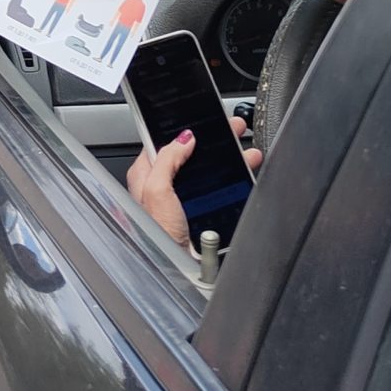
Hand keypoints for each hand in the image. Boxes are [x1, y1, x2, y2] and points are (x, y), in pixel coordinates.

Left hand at [125, 117, 261, 247]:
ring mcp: (180, 200)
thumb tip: (184, 137)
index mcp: (145, 176)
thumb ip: (167, 160)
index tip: (202, 119)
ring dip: (226, 159)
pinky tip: (244, 173)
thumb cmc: (158, 238)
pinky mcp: (196, 213)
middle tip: (231, 129)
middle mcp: (161, 187)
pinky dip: (231, 180)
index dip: (182, 129)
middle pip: (187, 154)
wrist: (179, 272)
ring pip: (204, 170)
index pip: (162, 141)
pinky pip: (214, 189)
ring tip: (246, 151)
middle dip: (211, 141)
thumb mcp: (158, 192)